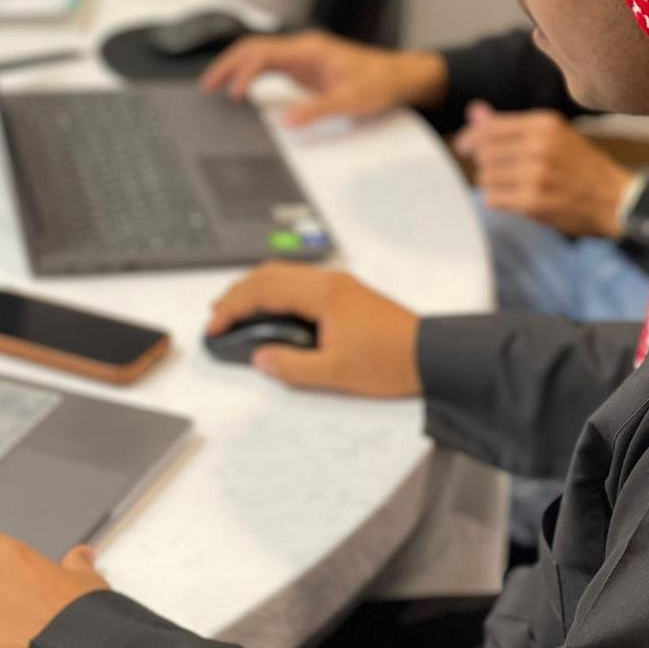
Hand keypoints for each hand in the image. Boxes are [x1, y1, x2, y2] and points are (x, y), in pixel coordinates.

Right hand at [200, 29, 447, 126]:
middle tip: (207, 85)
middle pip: (253, 48)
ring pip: (258, 55)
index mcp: (310, 50)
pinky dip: (250, 75)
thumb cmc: (380, 82)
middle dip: (227, 65)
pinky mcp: (303, 69)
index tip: (234, 93)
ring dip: (235, 68)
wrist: (399, 77)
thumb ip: (317, 110)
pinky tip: (241, 90)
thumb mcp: (350, 100)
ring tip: (214, 87)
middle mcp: (302, 49)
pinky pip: (268, 67)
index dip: (243, 71)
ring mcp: (301, 57)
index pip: (264, 53)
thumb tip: (287, 122)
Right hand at [207, 262, 421, 396]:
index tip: (214, 325)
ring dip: (255, 288)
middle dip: (237, 292)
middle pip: (268, 273)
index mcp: (323, 295)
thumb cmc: (394, 361)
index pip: (263, 290)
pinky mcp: (347, 293)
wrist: (434, 356)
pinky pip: (300, 281)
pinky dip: (275, 290)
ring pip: (284, 274)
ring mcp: (340, 284)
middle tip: (216, 315)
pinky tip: (272, 308)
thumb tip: (261, 358)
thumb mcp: (336, 374)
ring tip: (236, 310)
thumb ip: (292, 367)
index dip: (232, 308)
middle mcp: (330, 282)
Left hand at [455, 103, 636, 238]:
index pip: (489, 127)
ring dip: (493, 184)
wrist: (616, 200)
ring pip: (485, 177)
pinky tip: (517, 199)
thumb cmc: (580, 166)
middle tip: (501, 171)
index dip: (470, 138)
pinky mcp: (534, 202)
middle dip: (485, 163)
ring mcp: (537, 174)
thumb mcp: (552, 135)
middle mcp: (540, 145)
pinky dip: (500, 200)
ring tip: (514, 185)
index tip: (464, 147)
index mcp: (544, 124)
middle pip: (483, 153)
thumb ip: (509, 125)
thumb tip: (474, 111)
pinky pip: (494, 198)